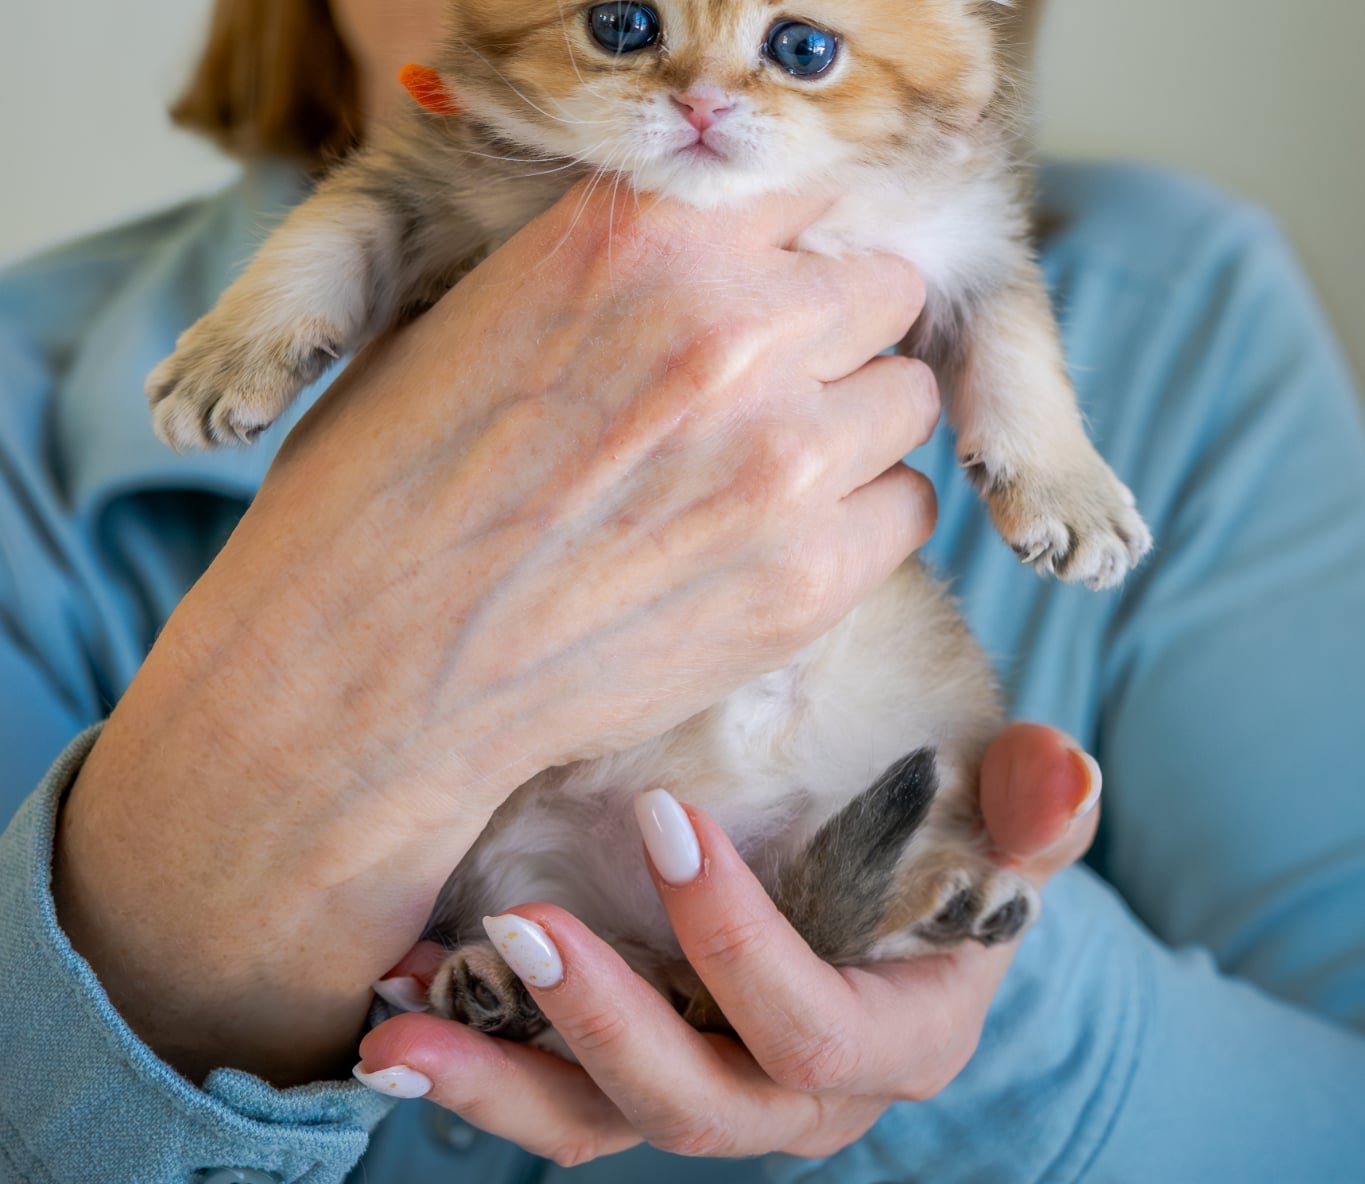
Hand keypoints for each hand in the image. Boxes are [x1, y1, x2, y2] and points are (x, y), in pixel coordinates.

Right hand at [55, 180, 935, 1082]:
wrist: (360, 672)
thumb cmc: (386, 485)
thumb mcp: (480, 306)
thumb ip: (621, 261)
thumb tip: (715, 247)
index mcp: (643, 234)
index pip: (807, 183)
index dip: (784, 239)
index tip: (764, 276)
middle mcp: (733, 326)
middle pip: (883, 285)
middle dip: (835, 325)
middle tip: (767, 380)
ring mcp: (784, 455)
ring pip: (904, 396)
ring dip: (851, 423)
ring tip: (761, 468)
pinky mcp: (810, 577)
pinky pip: (905, 509)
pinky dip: (855, 522)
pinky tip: (769, 543)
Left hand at [355, 723, 1100, 1162]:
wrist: (901, 898)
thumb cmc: (957, 847)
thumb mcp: (1006, 824)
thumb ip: (1032, 805)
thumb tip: (1064, 773)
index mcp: (894, 1042)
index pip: (813, 1028)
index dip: (741, 945)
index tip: (667, 821)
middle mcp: (796, 1099)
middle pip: (695, 1104)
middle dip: (600, 1026)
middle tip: (517, 929)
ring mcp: (709, 1094)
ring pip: (598, 1126)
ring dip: (493, 1080)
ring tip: (398, 1024)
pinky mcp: (635, 1076)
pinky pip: (551, 1099)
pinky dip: (471, 1061)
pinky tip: (389, 1010)